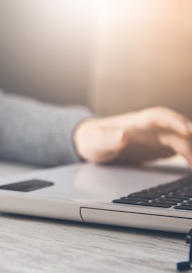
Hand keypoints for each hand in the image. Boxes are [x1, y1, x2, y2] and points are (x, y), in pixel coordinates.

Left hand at [74, 107, 191, 166]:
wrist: (91, 142)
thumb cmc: (92, 139)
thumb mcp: (94, 141)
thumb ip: (107, 139)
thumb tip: (123, 135)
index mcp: (135, 122)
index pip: (158, 116)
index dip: (174, 121)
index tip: (187, 130)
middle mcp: (150, 127)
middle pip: (176, 129)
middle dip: (191, 139)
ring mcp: (156, 136)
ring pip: (181, 140)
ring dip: (191, 150)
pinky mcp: (159, 146)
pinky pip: (180, 148)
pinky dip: (189, 156)